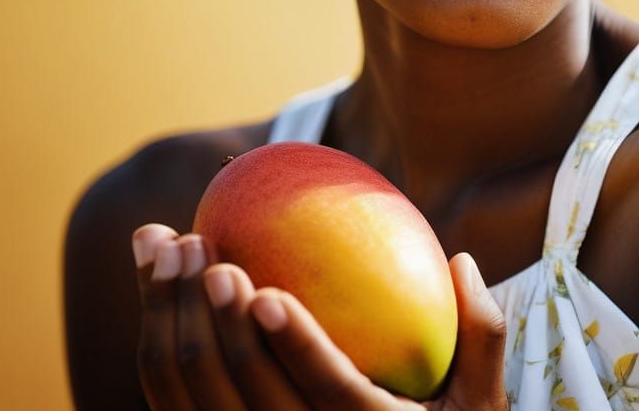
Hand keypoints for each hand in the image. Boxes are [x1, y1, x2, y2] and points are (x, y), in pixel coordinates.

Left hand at [132, 223, 507, 409]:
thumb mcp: (482, 406)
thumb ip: (481, 334)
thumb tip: (461, 261)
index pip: (326, 395)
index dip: (293, 348)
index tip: (264, 290)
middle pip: (239, 399)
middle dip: (209, 320)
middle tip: (198, 244)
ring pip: (190, 400)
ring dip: (167, 320)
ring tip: (167, 245)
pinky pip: (174, 402)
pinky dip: (158, 340)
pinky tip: (157, 282)